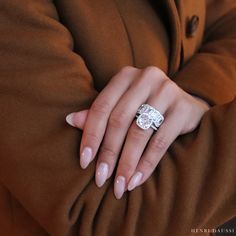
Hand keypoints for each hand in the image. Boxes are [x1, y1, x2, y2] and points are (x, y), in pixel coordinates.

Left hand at [66, 66, 209, 198]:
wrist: (184, 104)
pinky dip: (146, 163)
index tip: (84, 162)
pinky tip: (136, 180)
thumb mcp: (123, 105)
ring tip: (118, 185)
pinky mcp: (182, 108)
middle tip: (101, 179)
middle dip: (108, 153)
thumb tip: (70, 120)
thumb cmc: (146, 106)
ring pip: (138, 132)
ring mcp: (166, 91)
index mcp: (125, 76)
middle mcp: (145, 78)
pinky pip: (160, 141)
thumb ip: (100, 113)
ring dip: (126, 163)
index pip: (101, 107)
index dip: (90, 136)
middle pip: (119, 120)